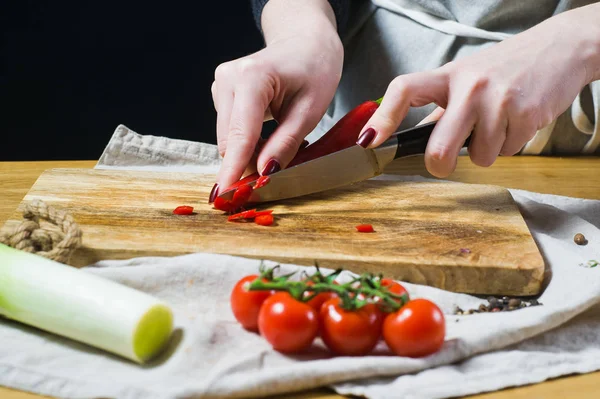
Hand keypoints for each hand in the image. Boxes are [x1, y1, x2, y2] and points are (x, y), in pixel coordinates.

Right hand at [210, 0, 342, 198]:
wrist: (306, 42)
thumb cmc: (315, 69)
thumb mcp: (309, 112)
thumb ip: (285, 144)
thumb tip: (264, 175)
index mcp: (251, 78)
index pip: (239, 135)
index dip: (233, 169)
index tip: (224, 196)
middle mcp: (227, 79)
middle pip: (229, 141)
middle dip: (248, 164)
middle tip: (277, 175)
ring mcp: (220, 85)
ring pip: (227, 139)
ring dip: (250, 153)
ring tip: (280, 144)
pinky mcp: (221, 93)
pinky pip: (230, 131)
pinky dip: (248, 142)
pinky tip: (269, 135)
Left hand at [356, 3, 599, 177]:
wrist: (561, 49)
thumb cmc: (507, 67)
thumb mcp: (467, 78)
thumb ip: (442, 108)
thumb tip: (417, 138)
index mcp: (448, 75)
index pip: (404, 90)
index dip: (382, 118)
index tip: (369, 141)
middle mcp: (470, 85)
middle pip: (439, 147)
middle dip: (439, 165)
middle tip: (443, 164)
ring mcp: (498, 99)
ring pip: (480, 156)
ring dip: (487, 150)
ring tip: (498, 123)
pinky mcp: (526, 114)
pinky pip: (507, 151)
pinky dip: (510, 145)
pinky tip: (517, 121)